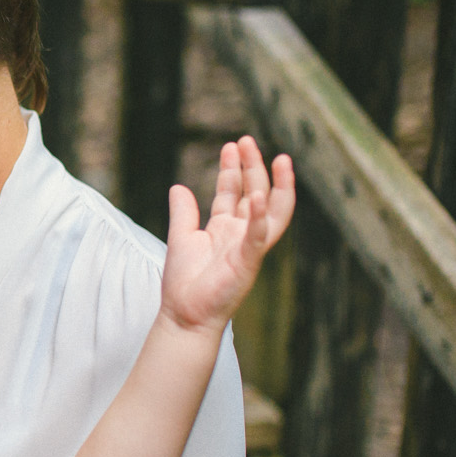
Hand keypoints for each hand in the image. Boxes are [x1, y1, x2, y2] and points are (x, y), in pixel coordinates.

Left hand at [158, 136, 295, 334]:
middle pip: (253, 193)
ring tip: (277, 159)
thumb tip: (178, 186)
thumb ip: (183, 212)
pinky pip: (258, 238)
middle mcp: (240, 234)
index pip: (233, 191)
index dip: (233, 168)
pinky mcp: (247, 263)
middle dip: (252, 166)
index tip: (232, 145)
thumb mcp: (181, 237)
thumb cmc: (185, 283)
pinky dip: (258, 218)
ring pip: (270, 211)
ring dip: (275, 186)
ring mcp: (247, 248)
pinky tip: (256, 197)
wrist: (183, 316)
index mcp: (225, 228)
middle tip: (246, 141)